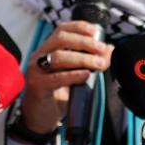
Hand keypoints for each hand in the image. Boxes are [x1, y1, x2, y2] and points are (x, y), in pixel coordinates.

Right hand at [18, 21, 112, 135]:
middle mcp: (40, 56)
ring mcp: (36, 70)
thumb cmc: (57, 94)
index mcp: (49, 49)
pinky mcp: (36, 86)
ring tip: (98, 64)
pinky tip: (85, 75)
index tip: (96, 32)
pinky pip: (55, 78)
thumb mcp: (75, 75)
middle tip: (101, 50)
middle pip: (61, 39)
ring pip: (58, 57)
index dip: (79, 27)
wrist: (40, 117)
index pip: (62, 29)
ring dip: (82, 59)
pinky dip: (72, 75)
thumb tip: (109, 49)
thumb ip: (90, 61)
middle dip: (84, 42)